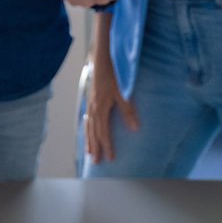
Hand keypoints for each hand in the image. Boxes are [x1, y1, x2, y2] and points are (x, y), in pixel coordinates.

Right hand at [84, 48, 138, 164]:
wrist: (102, 60)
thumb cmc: (113, 75)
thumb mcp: (123, 93)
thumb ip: (128, 111)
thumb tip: (135, 129)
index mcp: (100, 109)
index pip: (103, 133)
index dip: (107, 146)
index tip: (110, 158)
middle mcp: (93, 109)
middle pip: (93, 133)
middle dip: (95, 147)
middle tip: (96, 162)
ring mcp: (90, 105)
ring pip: (88, 127)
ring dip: (89, 140)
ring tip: (89, 152)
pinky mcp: (90, 100)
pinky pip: (87, 119)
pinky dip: (87, 129)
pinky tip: (87, 131)